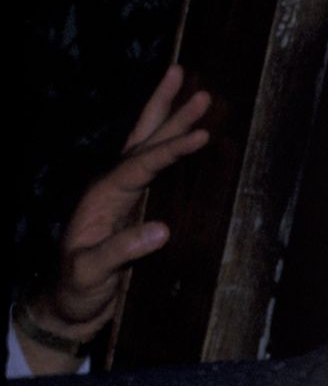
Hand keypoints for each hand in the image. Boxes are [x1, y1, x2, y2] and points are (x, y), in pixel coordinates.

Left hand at [24, 66, 210, 350]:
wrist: (68, 305)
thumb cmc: (76, 290)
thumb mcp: (91, 273)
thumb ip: (121, 251)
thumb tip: (163, 230)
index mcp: (101, 198)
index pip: (141, 165)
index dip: (171, 149)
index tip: (202, 135)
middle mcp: (111, 188)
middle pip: (142, 139)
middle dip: (167, 109)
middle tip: (191, 80)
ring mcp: (123, 195)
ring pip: (148, 146)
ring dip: (170, 118)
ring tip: (195, 92)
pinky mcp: (136, 206)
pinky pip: (157, 166)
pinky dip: (173, 145)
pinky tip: (189, 135)